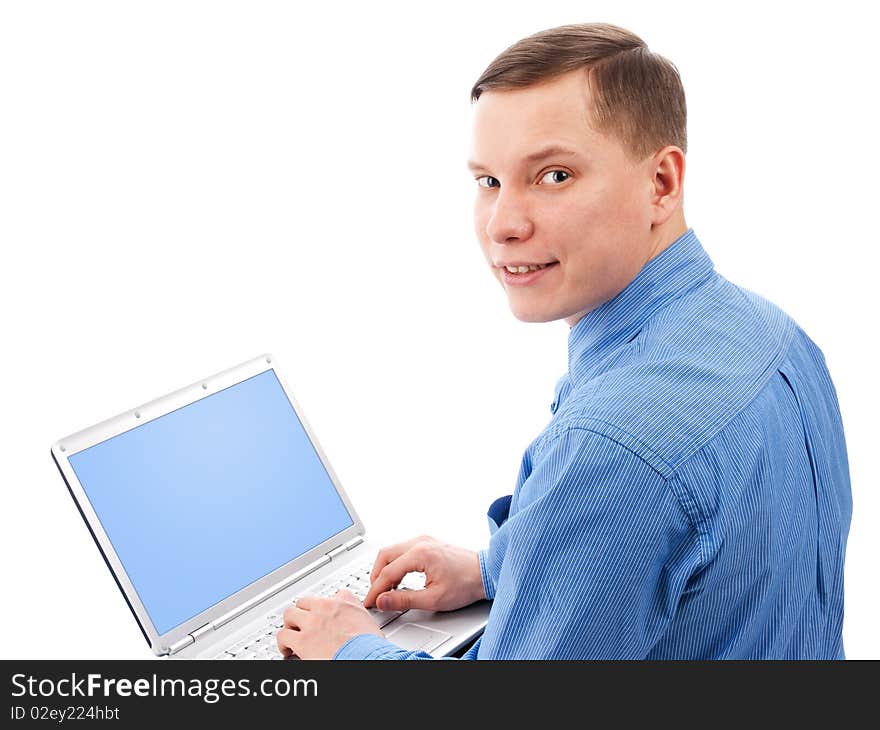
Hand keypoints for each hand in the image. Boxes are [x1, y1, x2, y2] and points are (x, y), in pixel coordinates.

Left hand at [276, 589, 383, 659]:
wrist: (365, 656)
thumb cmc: (369, 644)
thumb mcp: (368, 620)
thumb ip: (357, 614)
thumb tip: (358, 621)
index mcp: (343, 602)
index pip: (330, 595)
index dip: (324, 606)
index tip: (323, 613)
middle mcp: (325, 608)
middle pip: (304, 602)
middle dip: (302, 612)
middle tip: (303, 623)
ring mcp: (312, 623)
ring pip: (290, 615)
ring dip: (290, 625)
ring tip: (292, 634)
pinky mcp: (302, 641)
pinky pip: (283, 636)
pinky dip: (283, 643)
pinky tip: (287, 649)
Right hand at [363, 535, 484, 612]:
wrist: (485, 573)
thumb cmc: (466, 584)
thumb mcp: (434, 599)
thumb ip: (404, 600)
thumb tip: (383, 601)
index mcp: (421, 553)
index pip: (388, 571)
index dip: (376, 590)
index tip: (371, 602)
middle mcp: (420, 542)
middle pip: (385, 555)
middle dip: (376, 576)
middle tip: (375, 595)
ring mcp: (424, 540)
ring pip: (392, 551)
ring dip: (385, 569)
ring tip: (385, 589)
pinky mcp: (427, 543)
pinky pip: (402, 550)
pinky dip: (395, 564)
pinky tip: (397, 579)